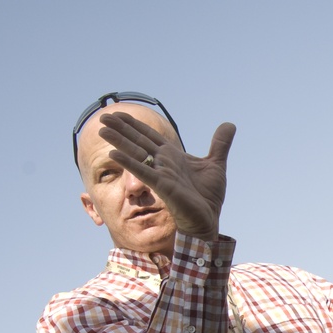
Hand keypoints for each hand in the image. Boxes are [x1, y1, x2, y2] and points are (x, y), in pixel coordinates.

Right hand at [99, 114, 235, 241]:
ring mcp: (161, 174)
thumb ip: (220, 144)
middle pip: (138, 141)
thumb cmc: (208, 197)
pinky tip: (113, 154)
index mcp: (172, 156)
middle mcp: (163, 163)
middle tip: (103, 116)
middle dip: (121, 128)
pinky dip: (129, 163)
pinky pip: (143, 172)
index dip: (134, 125)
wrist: (208, 219)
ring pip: (136, 153)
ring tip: (102, 129)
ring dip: (119, 141)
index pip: (149, 136)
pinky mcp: (163, 186)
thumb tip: (229, 124)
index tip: (119, 114)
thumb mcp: (216, 164)